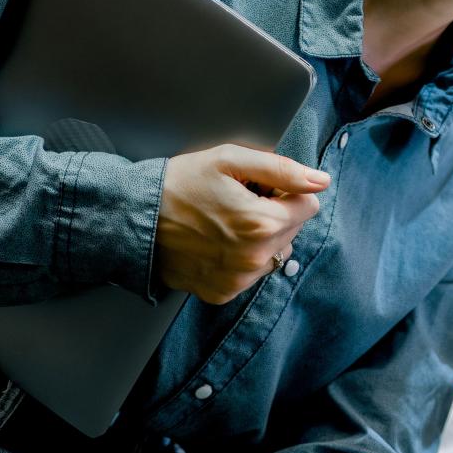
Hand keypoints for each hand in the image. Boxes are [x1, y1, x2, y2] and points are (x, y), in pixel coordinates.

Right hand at [155, 144, 328, 303]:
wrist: (133, 218)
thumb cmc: (178, 184)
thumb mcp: (229, 160)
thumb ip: (281, 170)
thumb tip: (319, 181)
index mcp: (261, 224)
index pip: (308, 205)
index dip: (284, 191)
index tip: (257, 188)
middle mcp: (254, 259)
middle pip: (292, 229)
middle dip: (273, 213)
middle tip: (237, 201)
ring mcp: (238, 280)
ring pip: (274, 252)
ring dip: (260, 237)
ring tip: (224, 222)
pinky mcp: (222, 292)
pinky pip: (251, 272)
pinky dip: (241, 257)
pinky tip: (216, 242)